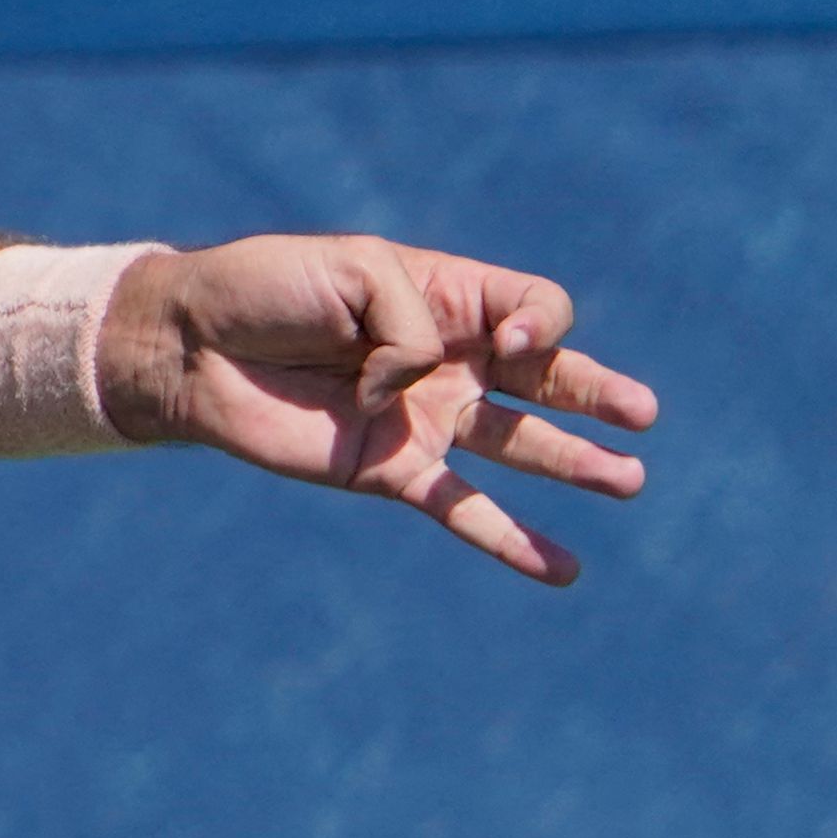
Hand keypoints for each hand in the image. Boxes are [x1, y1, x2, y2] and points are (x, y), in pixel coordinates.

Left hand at [99, 236, 657, 583]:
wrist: (193, 345)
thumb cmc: (269, 287)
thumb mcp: (356, 268)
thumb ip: (409, 323)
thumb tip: (416, 398)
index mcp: (449, 296)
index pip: (534, 308)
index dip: (541, 323)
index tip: (513, 337)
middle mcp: (450, 358)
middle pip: (545, 378)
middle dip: (595, 394)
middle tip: (642, 416)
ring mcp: (424, 418)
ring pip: (518, 446)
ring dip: (575, 464)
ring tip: (630, 482)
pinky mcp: (391, 470)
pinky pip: (463, 508)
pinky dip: (511, 540)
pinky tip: (561, 569)